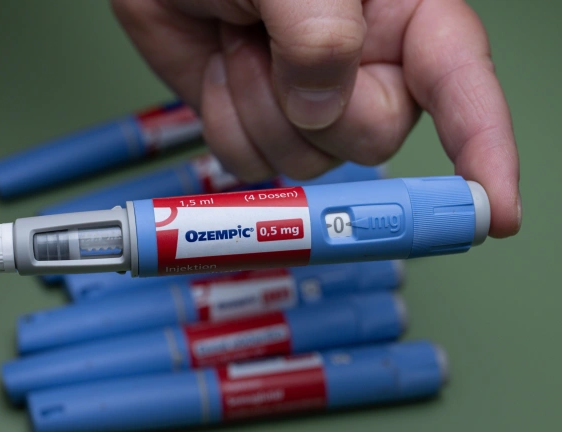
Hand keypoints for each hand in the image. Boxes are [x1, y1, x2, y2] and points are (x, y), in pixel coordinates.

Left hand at [112, 0, 520, 237]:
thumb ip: (320, 33)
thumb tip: (322, 107)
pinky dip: (226, 123)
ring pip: (308, 161)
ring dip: (261, 108)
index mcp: (399, 15)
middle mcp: (362, 66)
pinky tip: (221, 73)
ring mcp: (308, 103)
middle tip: (275, 48)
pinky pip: (252, 163)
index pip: (462, 85)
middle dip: (319, 108)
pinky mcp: (258, 124)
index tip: (494, 211)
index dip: (486, 148)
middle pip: (375, 138)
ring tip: (241, 44)